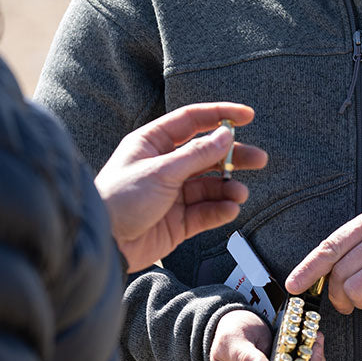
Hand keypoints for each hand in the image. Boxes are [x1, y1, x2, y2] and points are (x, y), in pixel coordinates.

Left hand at [95, 102, 267, 271]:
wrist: (102, 244)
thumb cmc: (119, 199)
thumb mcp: (161, 171)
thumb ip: (198, 154)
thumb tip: (227, 135)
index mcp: (153, 143)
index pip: (192, 121)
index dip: (221, 116)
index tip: (248, 116)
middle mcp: (165, 165)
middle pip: (208, 154)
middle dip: (234, 157)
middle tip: (259, 160)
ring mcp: (172, 194)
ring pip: (210, 185)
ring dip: (228, 188)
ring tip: (240, 194)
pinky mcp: (177, 220)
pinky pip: (205, 211)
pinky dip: (220, 209)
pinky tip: (230, 209)